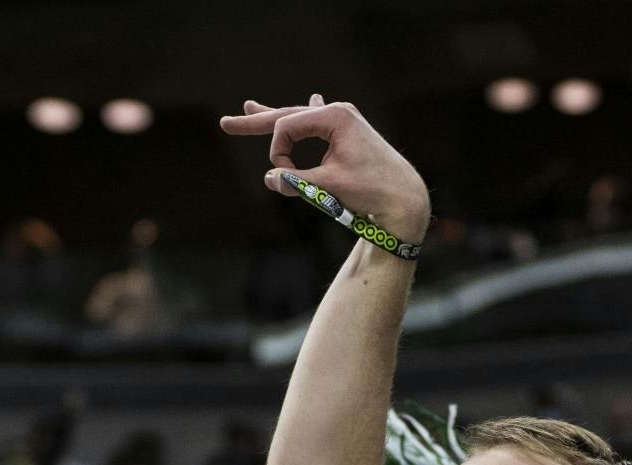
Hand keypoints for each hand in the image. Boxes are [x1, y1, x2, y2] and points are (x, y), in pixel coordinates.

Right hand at [220, 95, 430, 241]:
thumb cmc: (371, 190)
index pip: (287, 126)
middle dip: (258, 121)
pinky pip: (320, 123)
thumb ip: (297, 181)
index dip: (278, 152)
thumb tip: (269, 179)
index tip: (284, 176)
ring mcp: (344, 122)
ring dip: (276, 118)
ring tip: (250, 108)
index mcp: (334, 116)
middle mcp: (338, 113)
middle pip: (288, 115)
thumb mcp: (329, 186)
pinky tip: (313, 99)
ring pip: (300, 120)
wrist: (404, 197)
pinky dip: (308, 118)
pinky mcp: (349, 134)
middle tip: (227, 122)